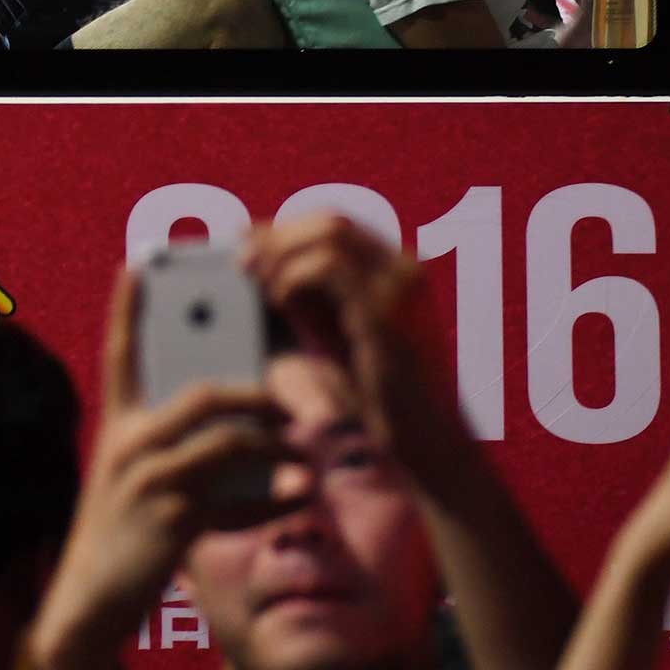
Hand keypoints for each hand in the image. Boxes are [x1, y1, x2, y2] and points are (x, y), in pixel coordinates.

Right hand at [26, 267, 297, 669]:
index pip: (121, 353)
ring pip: (226, 444)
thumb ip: (176, 443)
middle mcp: (128, 445)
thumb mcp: (135, 476)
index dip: (128, 307)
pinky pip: (235, 500)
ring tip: (303, 451)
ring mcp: (147, 483)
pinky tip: (298, 496)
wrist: (88, 601)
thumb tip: (240, 421)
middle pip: (203, 396)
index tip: (138, 262)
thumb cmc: (122, 531)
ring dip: (273, 445)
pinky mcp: (169, 523)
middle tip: (287, 398)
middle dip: (255, 393)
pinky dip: (272, 498)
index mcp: (119, 425)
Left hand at [242, 214, 470, 499]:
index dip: (287, 228)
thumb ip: (314, 305)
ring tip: (257, 278)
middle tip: (242, 256)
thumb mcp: (343, 340)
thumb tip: (267, 271)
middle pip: (332, 223)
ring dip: (284, 252)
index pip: (338, 228)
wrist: (428, 446)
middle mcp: (406, 271)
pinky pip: (329, 268)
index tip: (247, 238)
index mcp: (400, 274)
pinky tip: (279, 299)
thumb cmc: (384, 402)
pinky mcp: (386, 311)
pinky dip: (295, 275)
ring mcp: (400, 288)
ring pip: (330, 235)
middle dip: (278, 234)